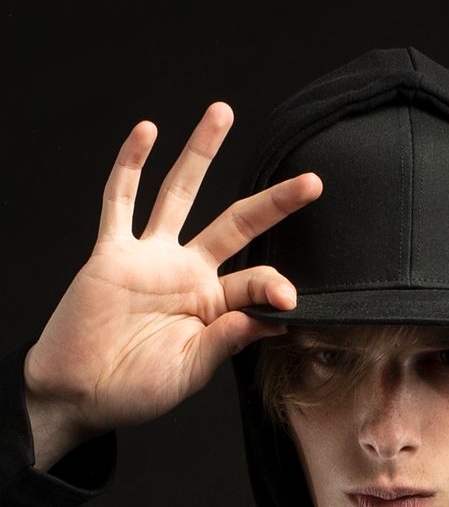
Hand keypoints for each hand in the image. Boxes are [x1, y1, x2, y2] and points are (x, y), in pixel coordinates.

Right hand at [24, 102, 321, 465]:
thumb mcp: (190, 370)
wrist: (78, 393)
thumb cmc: (134, 391)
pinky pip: (119, 202)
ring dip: (200, 154)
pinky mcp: (111, 253)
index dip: (275, 285)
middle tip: (312, 182)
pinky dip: (129, 165)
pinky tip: (146, 131)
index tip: (289, 300)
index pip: (254, 280)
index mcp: (213, 306)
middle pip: (236, 224)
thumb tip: (272, 316)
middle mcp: (186, 274)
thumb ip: (226, 339)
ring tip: (223, 113)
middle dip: (274, 203)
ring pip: (180, 194)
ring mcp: (149, 258)